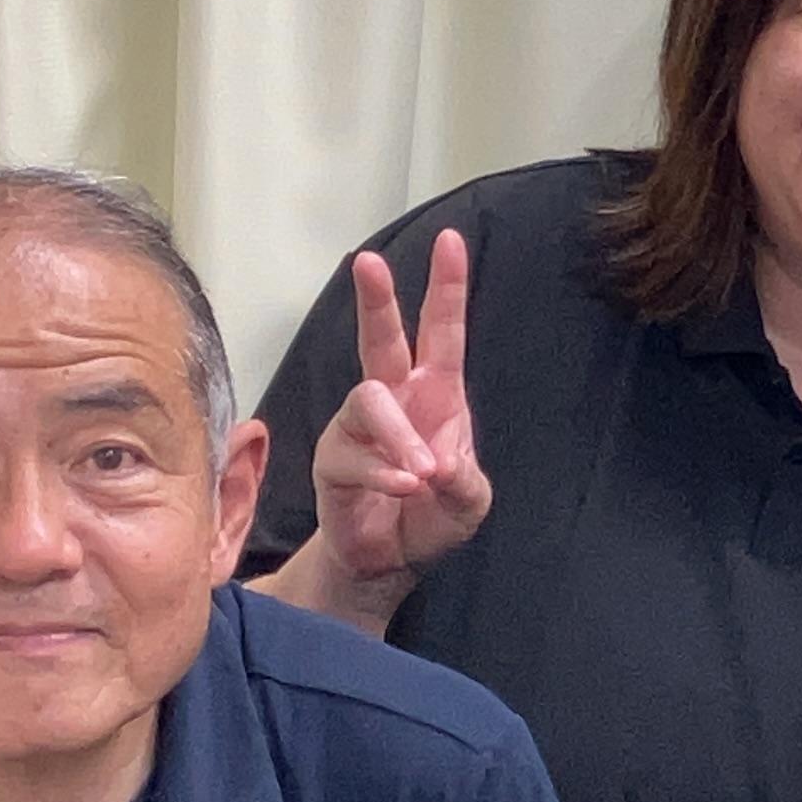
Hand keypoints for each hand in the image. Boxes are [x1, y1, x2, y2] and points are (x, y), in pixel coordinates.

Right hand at [302, 233, 491, 588]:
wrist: (391, 560)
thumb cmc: (432, 515)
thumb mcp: (469, 500)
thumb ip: (464, 481)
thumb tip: (436, 463)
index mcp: (435, 394)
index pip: (442, 333)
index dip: (446, 288)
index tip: (449, 241)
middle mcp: (393, 399)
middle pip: (381, 339)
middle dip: (377, 299)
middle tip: (367, 261)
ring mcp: (358, 427)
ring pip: (369, 403)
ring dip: (399, 438)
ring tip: (423, 474)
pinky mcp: (333, 460)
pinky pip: (355, 457)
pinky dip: (385, 475)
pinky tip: (405, 488)